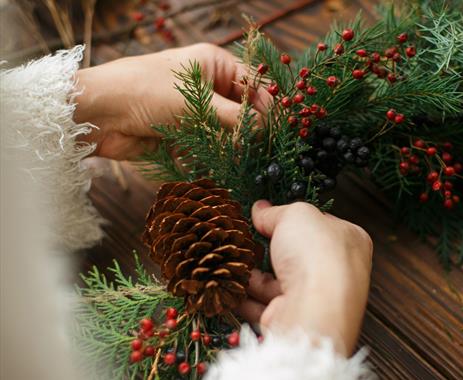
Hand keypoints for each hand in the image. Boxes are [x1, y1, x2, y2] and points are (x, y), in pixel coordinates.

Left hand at [74, 43, 271, 159]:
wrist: (98, 114)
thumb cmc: (147, 92)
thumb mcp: (197, 102)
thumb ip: (235, 118)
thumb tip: (265, 130)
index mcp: (212, 64)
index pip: (252, 83)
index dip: (267, 106)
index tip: (278, 130)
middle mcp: (205, 84)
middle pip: (241, 108)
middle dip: (251, 128)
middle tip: (263, 149)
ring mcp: (193, 109)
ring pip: (225, 129)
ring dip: (233, 144)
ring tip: (244, 160)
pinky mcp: (181, 132)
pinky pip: (207, 144)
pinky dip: (214, 154)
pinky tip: (223, 165)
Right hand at [237, 201, 372, 355]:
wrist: (315, 309)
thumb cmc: (318, 256)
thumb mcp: (296, 215)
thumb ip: (277, 212)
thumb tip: (262, 210)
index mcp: (349, 241)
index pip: (321, 225)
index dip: (295, 218)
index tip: (270, 215)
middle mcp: (336, 272)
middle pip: (296, 255)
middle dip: (270, 248)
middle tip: (248, 238)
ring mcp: (315, 298)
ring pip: (278, 282)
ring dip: (254, 273)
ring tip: (234, 260)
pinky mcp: (294, 318)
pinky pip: (265, 305)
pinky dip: (247, 296)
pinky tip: (233, 285)